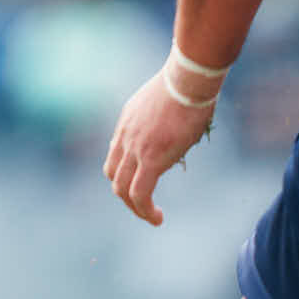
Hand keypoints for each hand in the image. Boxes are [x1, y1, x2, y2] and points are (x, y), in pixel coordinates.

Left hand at [103, 65, 219, 225]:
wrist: (186, 81)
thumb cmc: (185, 86)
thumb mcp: (165, 102)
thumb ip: (162, 121)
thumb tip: (175, 133)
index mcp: (127, 121)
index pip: (115, 153)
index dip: (125, 172)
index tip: (141, 181)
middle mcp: (125, 136)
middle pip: (113, 174)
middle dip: (126, 194)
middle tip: (144, 206)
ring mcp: (135, 148)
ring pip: (122, 188)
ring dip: (135, 207)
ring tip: (152, 217)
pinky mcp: (151, 158)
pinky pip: (140, 192)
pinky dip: (145, 210)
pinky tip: (158, 218)